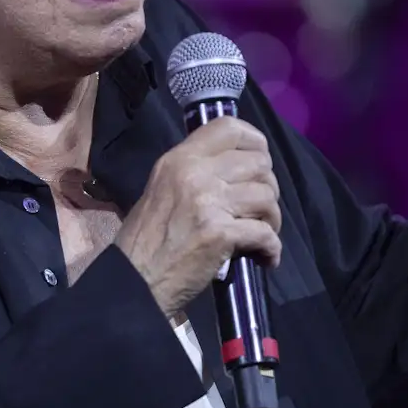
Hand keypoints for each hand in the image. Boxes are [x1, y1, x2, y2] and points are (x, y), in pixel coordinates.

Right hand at [115, 117, 281, 318]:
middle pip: (258, 163)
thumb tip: (233, 170)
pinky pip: (265, 234)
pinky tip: (265, 258)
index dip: (255, 142)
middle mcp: (195, 173)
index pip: (229, 128)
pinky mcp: (220, 233)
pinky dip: (271, 248)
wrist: (135, 279)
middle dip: (269, 187)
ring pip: (266, 196)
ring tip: (262, 234)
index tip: (260, 162)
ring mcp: (209, 202)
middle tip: (261, 209)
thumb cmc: (146, 239)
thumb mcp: (162, 189)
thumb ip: (194, 173)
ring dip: (272, 219)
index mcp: (179, 158)